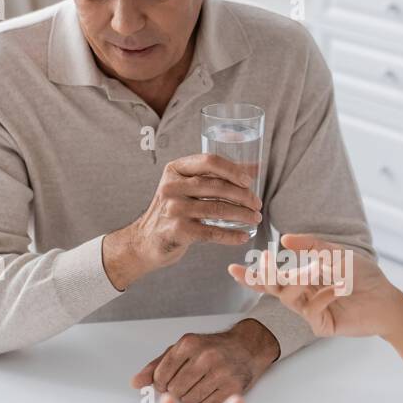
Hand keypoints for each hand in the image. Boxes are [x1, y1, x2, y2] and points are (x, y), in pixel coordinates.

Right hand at [103, 153, 262, 289]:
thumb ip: (214, 176)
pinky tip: (243, 236)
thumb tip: (254, 167)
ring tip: (255, 219)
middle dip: (243, 196)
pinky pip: (212, 232)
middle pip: (217, 186)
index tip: (249, 181)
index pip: (209, 161)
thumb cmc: (172, 211)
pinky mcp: (178, 231)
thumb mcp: (185, 187)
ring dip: (242, 215)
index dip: (233, 169)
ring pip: (217, 209)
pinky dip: (231, 235)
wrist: (145, 241)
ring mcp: (173, 209)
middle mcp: (172, 187)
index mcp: (175, 170)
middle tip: (257, 204)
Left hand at [130, 319, 279, 402]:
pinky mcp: (233, 388)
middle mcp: (205, 357)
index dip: (161, 382)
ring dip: (190, 397)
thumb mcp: (182, 349)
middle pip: (174, 390)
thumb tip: (136, 382)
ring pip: (189, 400)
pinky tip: (211, 389)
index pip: (161, 375)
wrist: (247, 347)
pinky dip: (205, 402)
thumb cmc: (212, 348)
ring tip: (199, 384)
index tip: (168, 380)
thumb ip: (157, 365)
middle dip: (177, 390)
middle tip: (187, 381)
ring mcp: (221, 373)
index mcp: (189, 345)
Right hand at [228, 232, 402, 338]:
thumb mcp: (338, 253)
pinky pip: (311, 310)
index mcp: (304, 280)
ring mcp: (311, 312)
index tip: (232, 268)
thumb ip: (312, 246)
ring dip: (300, 281)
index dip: (253, 274)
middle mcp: (303, 297)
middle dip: (261, 279)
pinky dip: (321, 296)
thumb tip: (284, 238)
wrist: (385, 299)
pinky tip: (337, 289)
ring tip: (320, 271)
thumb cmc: (363, 276)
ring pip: (289, 298)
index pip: (273, 278)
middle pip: (273, 290)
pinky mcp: (321, 326)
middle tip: (255, 265)